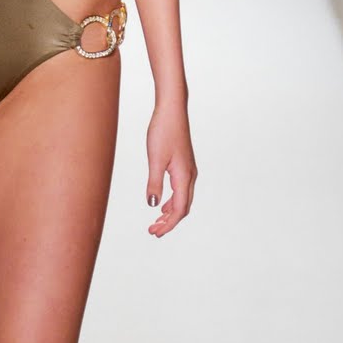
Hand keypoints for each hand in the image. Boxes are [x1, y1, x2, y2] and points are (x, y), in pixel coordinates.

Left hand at [145, 99, 196, 236]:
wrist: (172, 110)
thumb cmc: (163, 131)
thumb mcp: (155, 159)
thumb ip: (154, 183)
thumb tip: (152, 205)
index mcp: (184, 177)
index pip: (178, 210)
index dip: (168, 225)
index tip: (154, 232)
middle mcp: (190, 176)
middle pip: (183, 207)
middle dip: (169, 222)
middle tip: (153, 231)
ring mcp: (188, 170)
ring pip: (183, 199)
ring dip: (170, 212)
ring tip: (156, 221)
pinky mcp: (184, 165)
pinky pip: (181, 189)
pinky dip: (172, 200)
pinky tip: (161, 203)